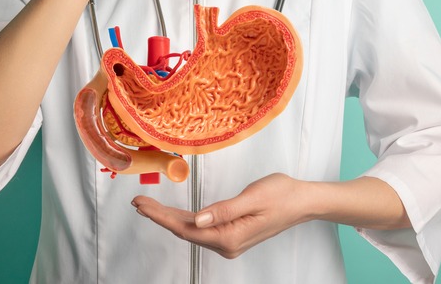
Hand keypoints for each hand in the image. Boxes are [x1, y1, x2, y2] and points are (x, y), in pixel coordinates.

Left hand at [131, 173, 310, 258]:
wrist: (303, 202)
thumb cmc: (282, 196)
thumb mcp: (252, 197)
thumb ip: (223, 210)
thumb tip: (198, 220)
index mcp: (230, 237)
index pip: (186, 228)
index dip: (160, 217)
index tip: (142, 205)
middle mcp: (227, 244)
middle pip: (185, 231)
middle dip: (159, 216)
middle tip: (138, 201)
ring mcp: (229, 241)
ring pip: (192, 230)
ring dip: (169, 218)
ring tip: (148, 206)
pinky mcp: (231, 234)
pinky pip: (202, 228)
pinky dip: (184, 219)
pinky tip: (173, 214)